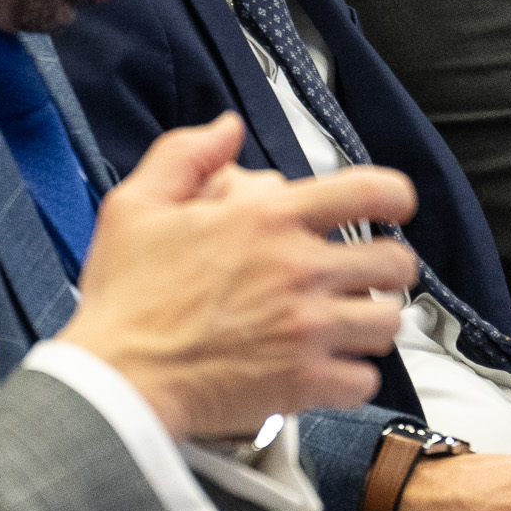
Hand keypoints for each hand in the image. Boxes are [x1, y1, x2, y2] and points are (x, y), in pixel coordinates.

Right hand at [62, 115, 418, 434]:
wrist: (116, 381)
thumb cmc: (125, 298)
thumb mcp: (136, 205)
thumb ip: (186, 154)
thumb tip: (227, 128)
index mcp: (266, 219)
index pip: (368, 191)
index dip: (395, 195)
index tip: (395, 206)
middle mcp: (298, 270)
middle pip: (393, 261)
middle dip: (386, 265)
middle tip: (364, 274)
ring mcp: (306, 329)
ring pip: (387, 321)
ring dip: (372, 321)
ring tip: (348, 323)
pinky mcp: (304, 383)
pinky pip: (364, 380)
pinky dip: (353, 377)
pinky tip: (329, 369)